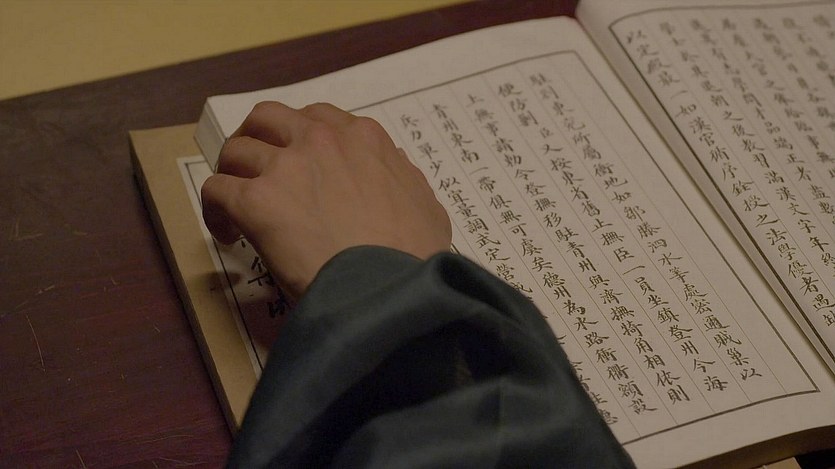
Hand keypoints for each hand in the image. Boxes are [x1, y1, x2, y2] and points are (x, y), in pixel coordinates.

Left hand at [201, 101, 451, 298]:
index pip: (319, 118)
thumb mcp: (427, 207)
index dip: (301, 139)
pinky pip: (216, 189)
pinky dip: (215, 209)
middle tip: (255, 169)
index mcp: (365, 139)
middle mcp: (322, 141)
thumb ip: (405, 181)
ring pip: (236, 150)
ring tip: (236, 205)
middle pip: (269, 118)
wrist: (391, 288)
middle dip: (256, 138)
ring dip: (233, 174)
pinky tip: (228, 234)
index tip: (300, 164)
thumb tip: (394, 169)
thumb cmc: (415, 256)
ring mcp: (286, 167)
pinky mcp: (256, 200)